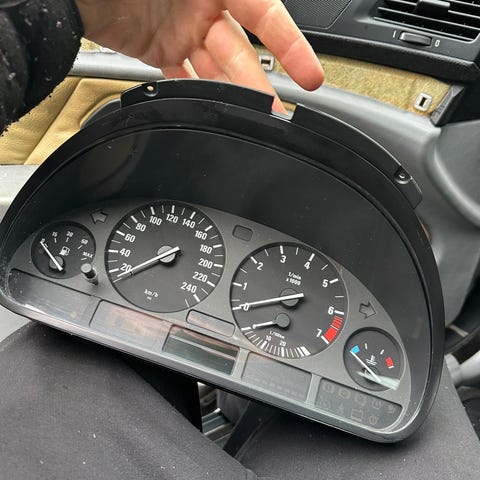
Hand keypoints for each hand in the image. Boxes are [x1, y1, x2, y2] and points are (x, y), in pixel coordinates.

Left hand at [74, 0, 323, 111]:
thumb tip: (254, 8)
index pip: (264, 13)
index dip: (290, 43)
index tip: (309, 73)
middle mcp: (202, 6)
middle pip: (241, 52)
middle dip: (259, 84)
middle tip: (274, 113)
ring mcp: (181, 29)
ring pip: (216, 70)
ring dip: (233, 95)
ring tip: (249, 119)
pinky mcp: (159, 49)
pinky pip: (185, 76)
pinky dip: (196, 92)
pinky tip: (209, 108)